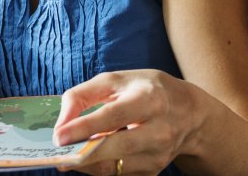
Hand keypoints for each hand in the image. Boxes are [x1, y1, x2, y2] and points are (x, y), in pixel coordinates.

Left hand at [53, 70, 197, 174]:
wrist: (189, 113)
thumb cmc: (145, 90)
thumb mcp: (116, 80)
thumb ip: (82, 95)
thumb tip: (61, 122)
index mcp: (149, 99)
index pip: (113, 116)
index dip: (84, 127)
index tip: (59, 136)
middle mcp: (159, 130)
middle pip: (117, 147)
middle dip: (84, 153)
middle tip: (58, 153)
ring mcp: (159, 155)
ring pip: (115, 167)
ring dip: (86, 163)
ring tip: (66, 155)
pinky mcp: (154, 171)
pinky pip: (118, 174)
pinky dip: (97, 167)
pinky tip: (86, 157)